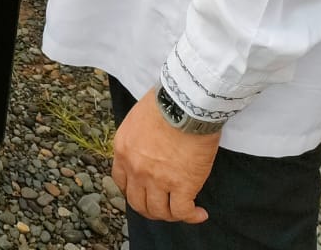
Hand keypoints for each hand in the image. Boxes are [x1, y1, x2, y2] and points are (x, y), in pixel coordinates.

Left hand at [112, 89, 217, 223]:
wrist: (184, 104)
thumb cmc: (165, 103)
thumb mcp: (138, 120)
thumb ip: (138, 140)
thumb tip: (150, 148)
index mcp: (123, 150)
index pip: (121, 182)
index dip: (134, 191)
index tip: (145, 192)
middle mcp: (135, 168)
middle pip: (137, 202)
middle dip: (150, 208)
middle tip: (164, 207)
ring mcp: (157, 179)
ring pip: (159, 211)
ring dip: (170, 215)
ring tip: (183, 210)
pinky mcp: (181, 185)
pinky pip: (182, 211)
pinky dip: (191, 216)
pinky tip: (200, 213)